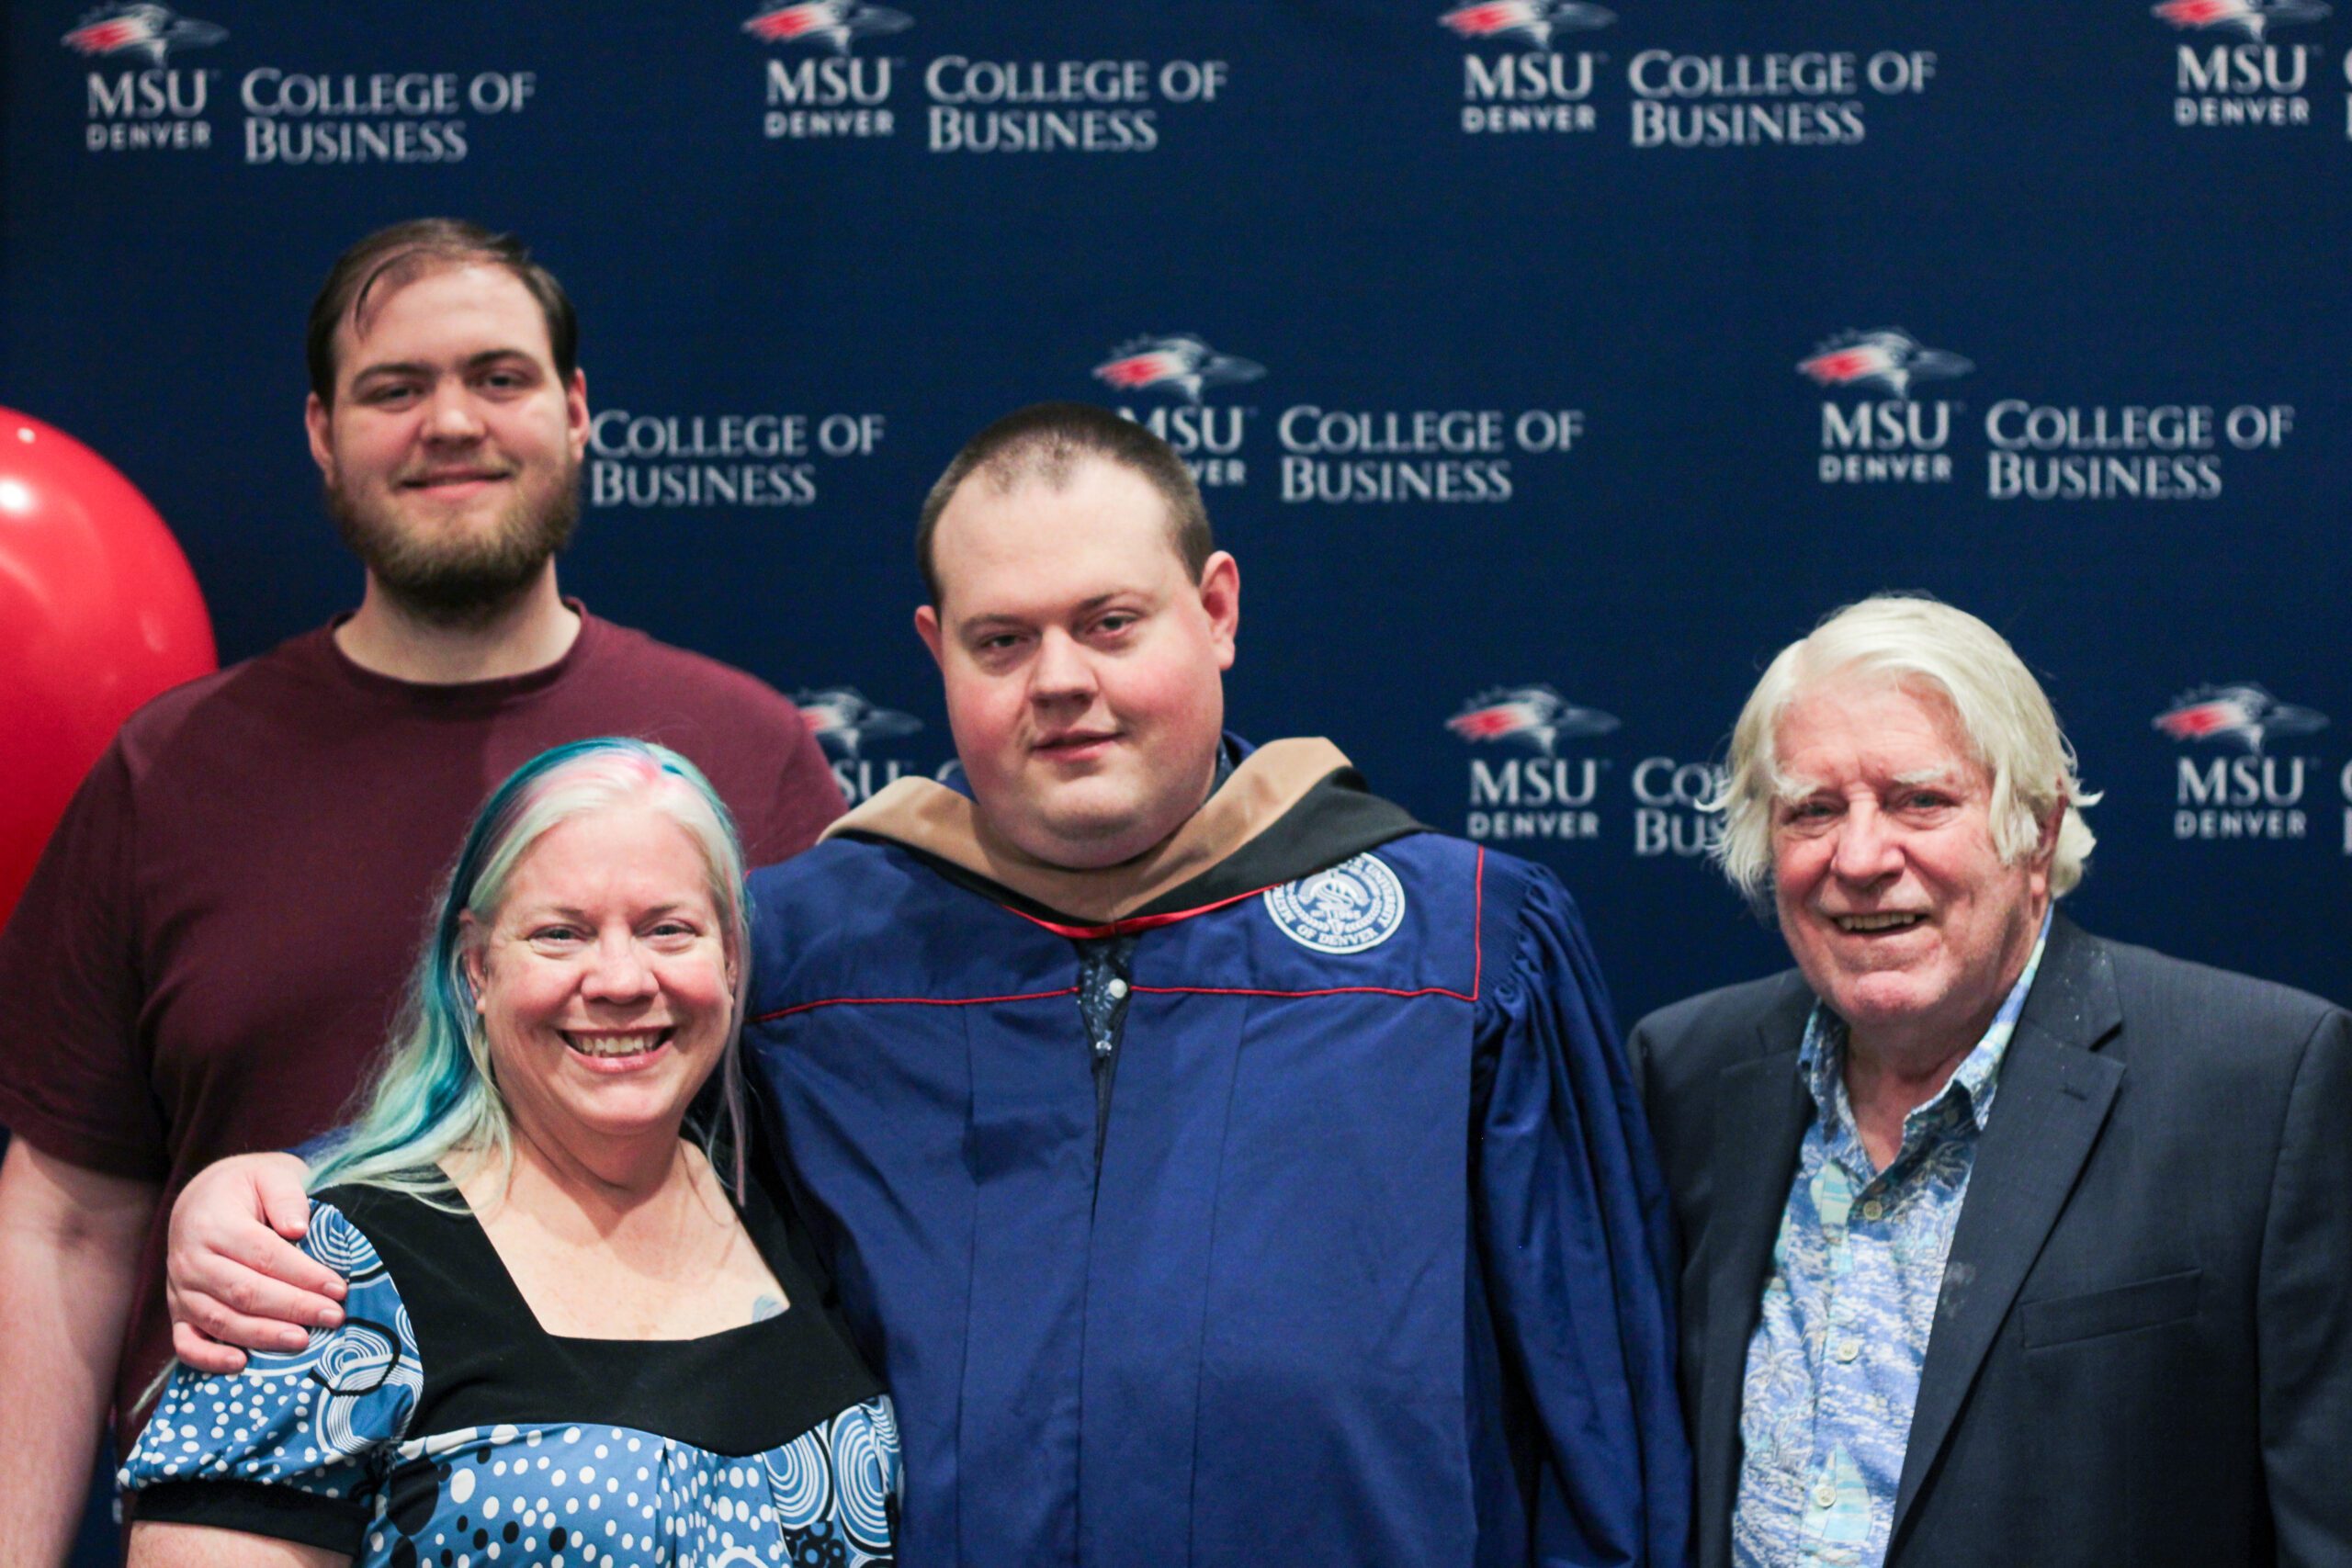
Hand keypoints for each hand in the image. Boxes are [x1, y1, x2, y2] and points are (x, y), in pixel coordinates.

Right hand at [164, 1152, 342, 1372]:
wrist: (202, 1197)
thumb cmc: (247, 1186)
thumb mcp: (271, 1174)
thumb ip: (286, 1197)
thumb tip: (299, 1230)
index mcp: (214, 1224)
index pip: (264, 1255)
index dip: (303, 1275)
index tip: (338, 1288)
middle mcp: (191, 1261)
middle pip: (244, 1292)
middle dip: (293, 1308)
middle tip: (333, 1317)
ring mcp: (180, 1290)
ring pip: (220, 1321)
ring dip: (262, 1336)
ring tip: (304, 1342)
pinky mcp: (178, 1312)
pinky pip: (186, 1344)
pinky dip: (209, 1359)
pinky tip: (241, 1365)